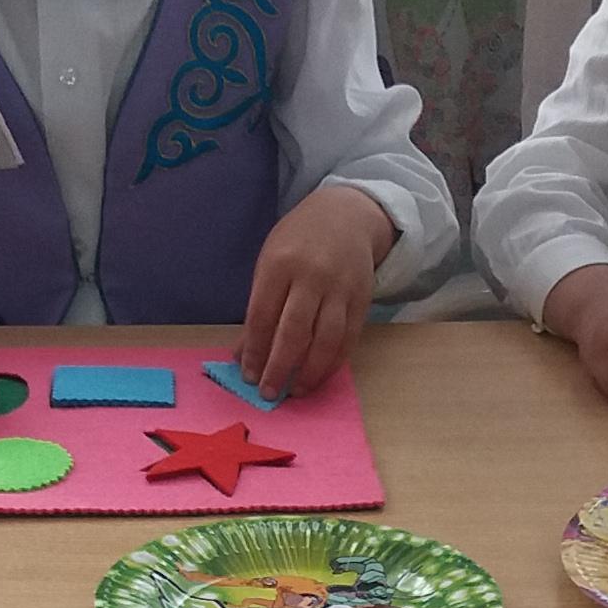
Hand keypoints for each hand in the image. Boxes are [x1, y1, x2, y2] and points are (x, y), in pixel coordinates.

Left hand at [236, 185, 396, 399]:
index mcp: (280, 264)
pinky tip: (319, 376)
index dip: (255, 350)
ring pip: (325, 340)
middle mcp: (312, 276)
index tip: (248, 374)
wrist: (347, 215)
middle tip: (268, 393)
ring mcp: (340, 289)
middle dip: (278, 367)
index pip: (263, 316)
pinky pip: (348, 338)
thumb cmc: (299, 241)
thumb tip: (244, 353)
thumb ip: (258, 307)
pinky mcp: (362, 299)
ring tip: (296, 391)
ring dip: (309, 372)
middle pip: (294, 332)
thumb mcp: (270, 262)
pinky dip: (334, 362)